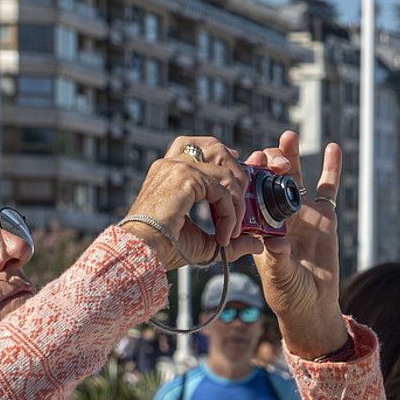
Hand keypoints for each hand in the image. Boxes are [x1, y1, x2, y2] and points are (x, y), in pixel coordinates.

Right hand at [122, 136, 262, 270]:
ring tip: (233, 230)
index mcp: (168, 170)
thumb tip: (257, 244)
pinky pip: (221, 190)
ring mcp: (177, 166)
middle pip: (216, 147)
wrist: (142, 252)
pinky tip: (224, 235)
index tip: (239, 180)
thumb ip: (231, 240)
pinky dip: (229, 213)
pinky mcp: (185, 177)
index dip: (225, 158)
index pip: (201, 148)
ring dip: (236, 202)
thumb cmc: (165, 248)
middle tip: (241, 208)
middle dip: (237, 174)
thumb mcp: (204, 242)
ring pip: (225, 171)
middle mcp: (171, 163)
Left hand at [242, 131, 346, 359]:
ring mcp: (301, 211)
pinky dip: (331, 168)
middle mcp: (276, 212)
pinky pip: (328, 187)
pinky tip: (332, 148)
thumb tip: (277, 241)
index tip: (250, 164)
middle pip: (269, 177)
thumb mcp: (279, 277)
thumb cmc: (287, 292)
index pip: (249, 191)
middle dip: (268, 163)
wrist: (311, 303)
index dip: (248, 175)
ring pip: (294, 176)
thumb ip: (278, 259)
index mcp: (258, 223)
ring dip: (290, 155)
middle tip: (273, 159)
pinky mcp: (324, 215)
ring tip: (288, 136)